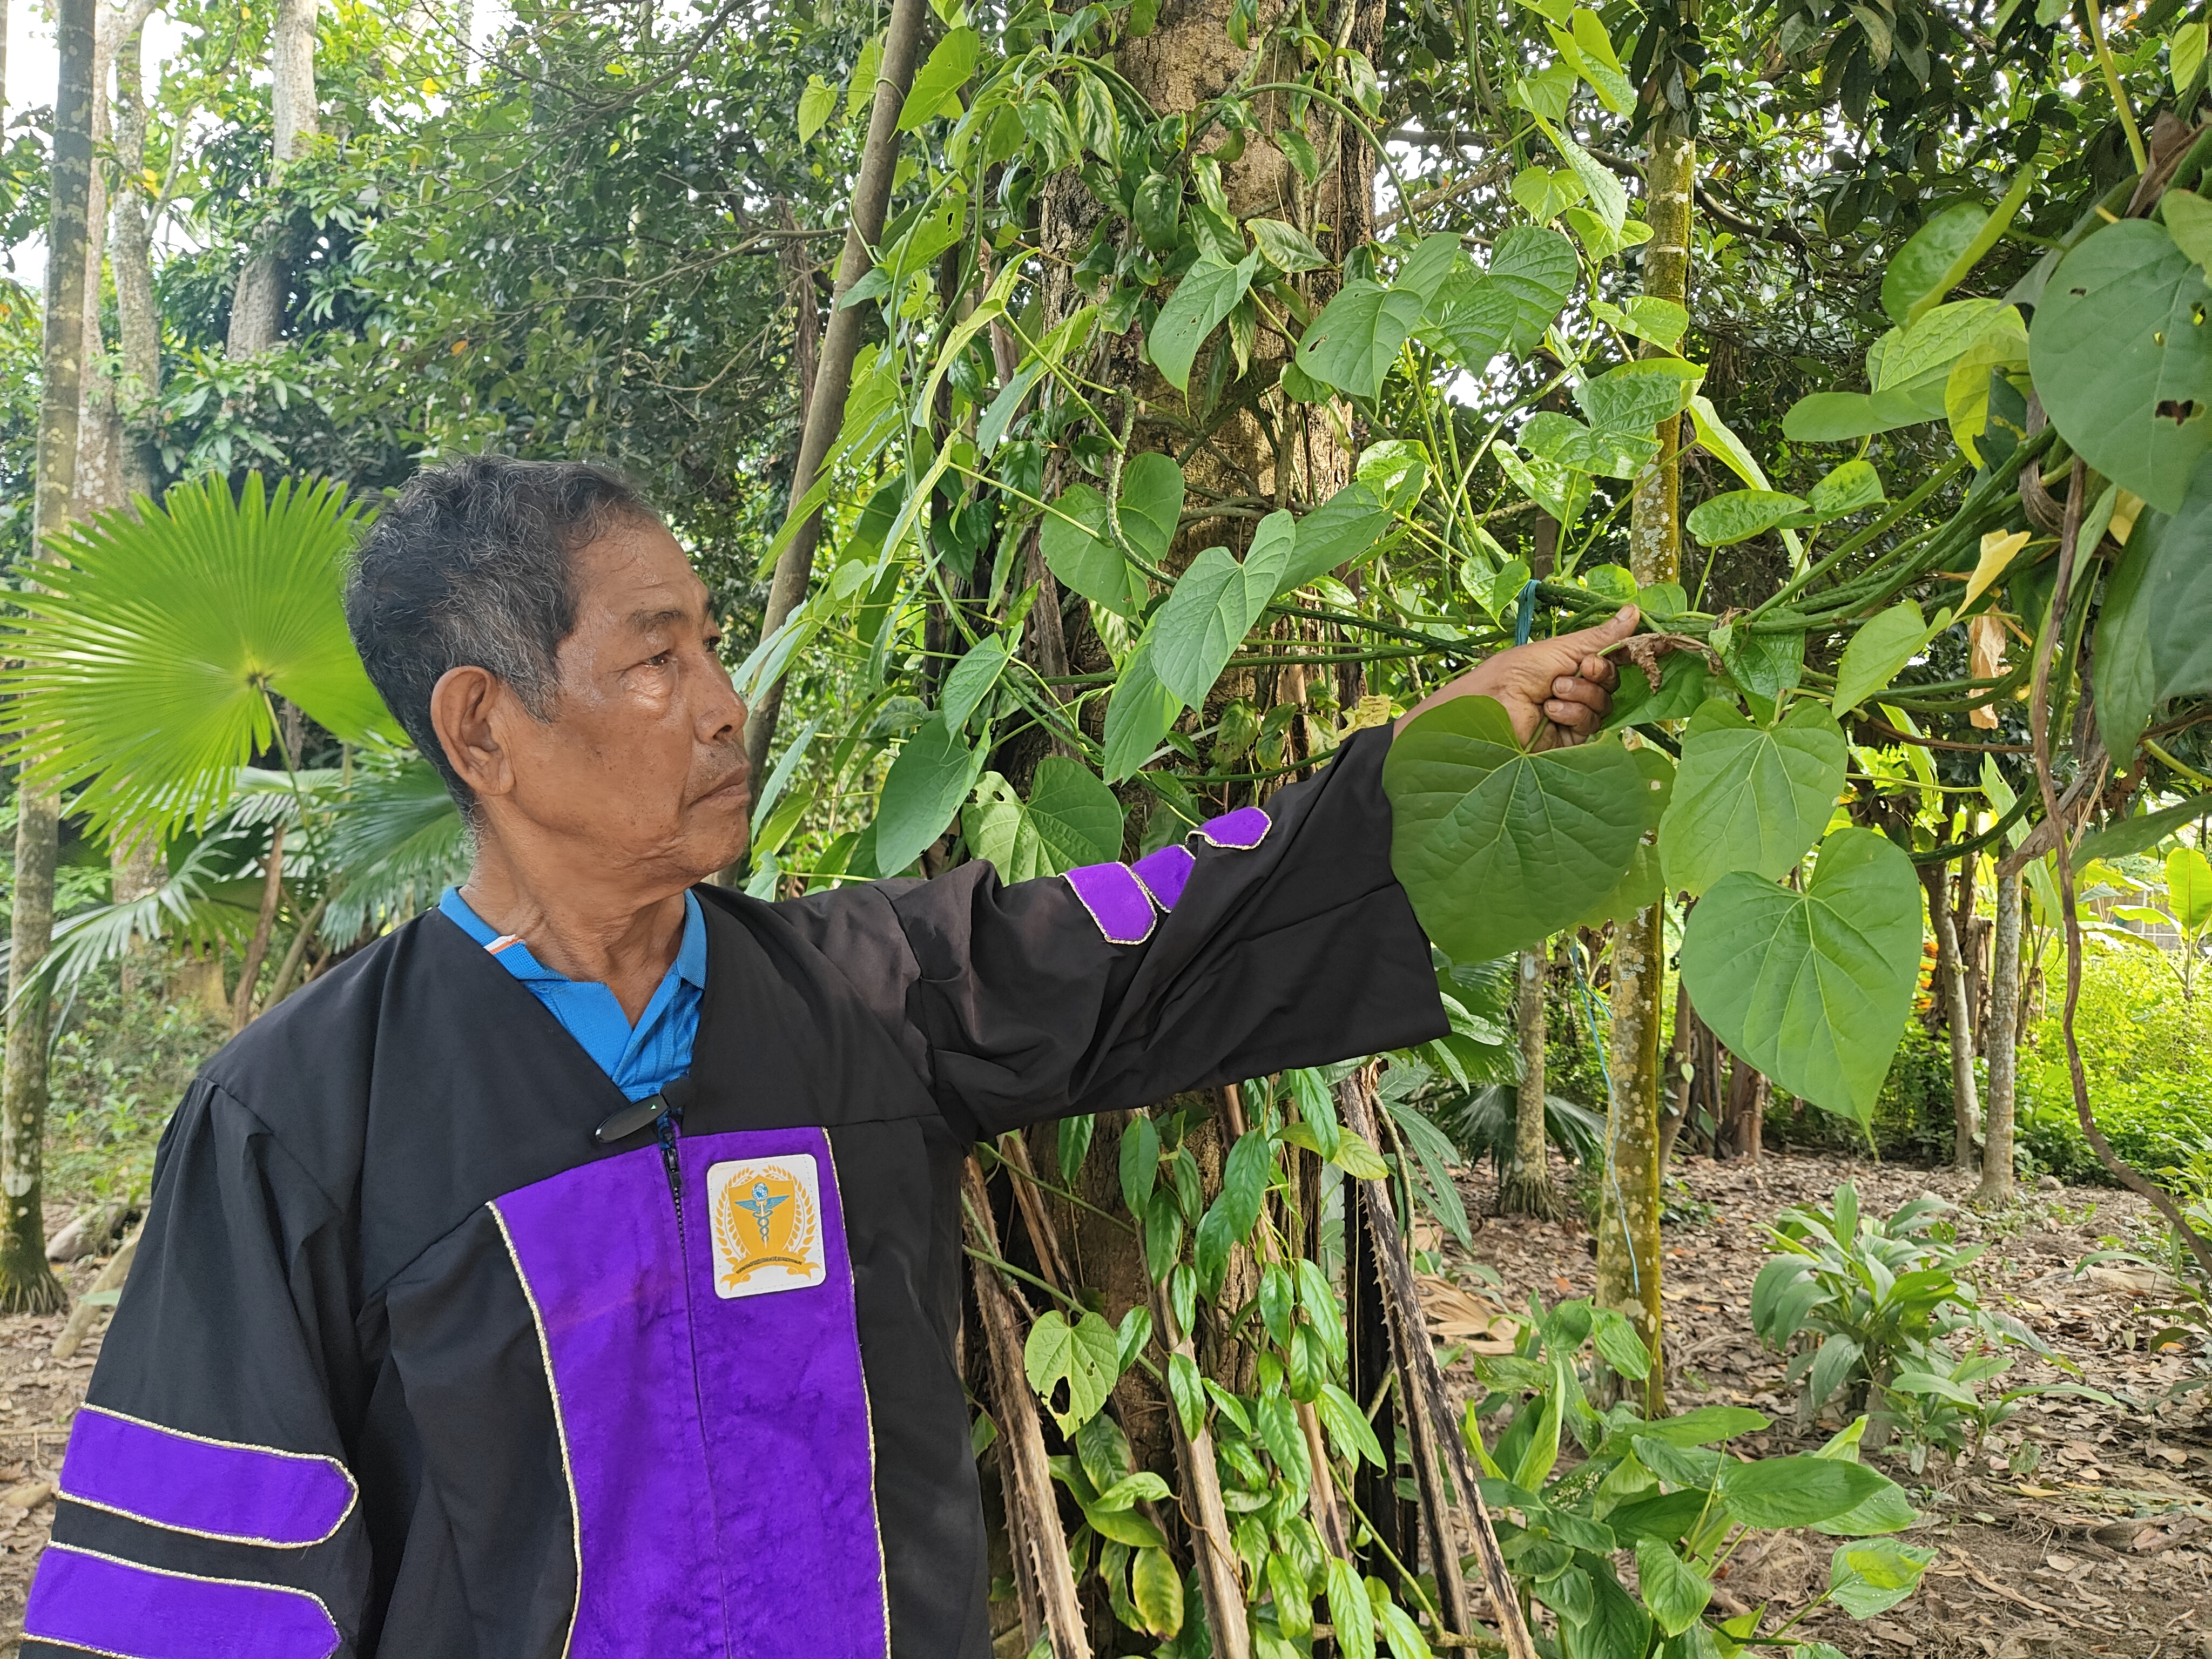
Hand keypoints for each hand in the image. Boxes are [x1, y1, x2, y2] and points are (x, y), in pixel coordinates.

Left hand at [1397, 606, 1639, 748]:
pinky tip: (1552, 712)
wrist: (1489, 708)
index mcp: (1571, 663)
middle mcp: (1576, 687)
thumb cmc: (1514, 672)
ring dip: (1581, 695)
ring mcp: (1574, 714)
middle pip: (1612, 682)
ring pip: (1604, 704)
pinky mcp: (1571, 739)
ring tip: (1552, 693)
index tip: (1614, 651)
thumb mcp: (1558, 649)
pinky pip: (1591, 725)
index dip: (1617, 656)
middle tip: (1578, 670)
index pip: (1610, 658)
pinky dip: (1574, 715)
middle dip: (1597, 675)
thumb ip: (1598, 637)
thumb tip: (1635, 610)